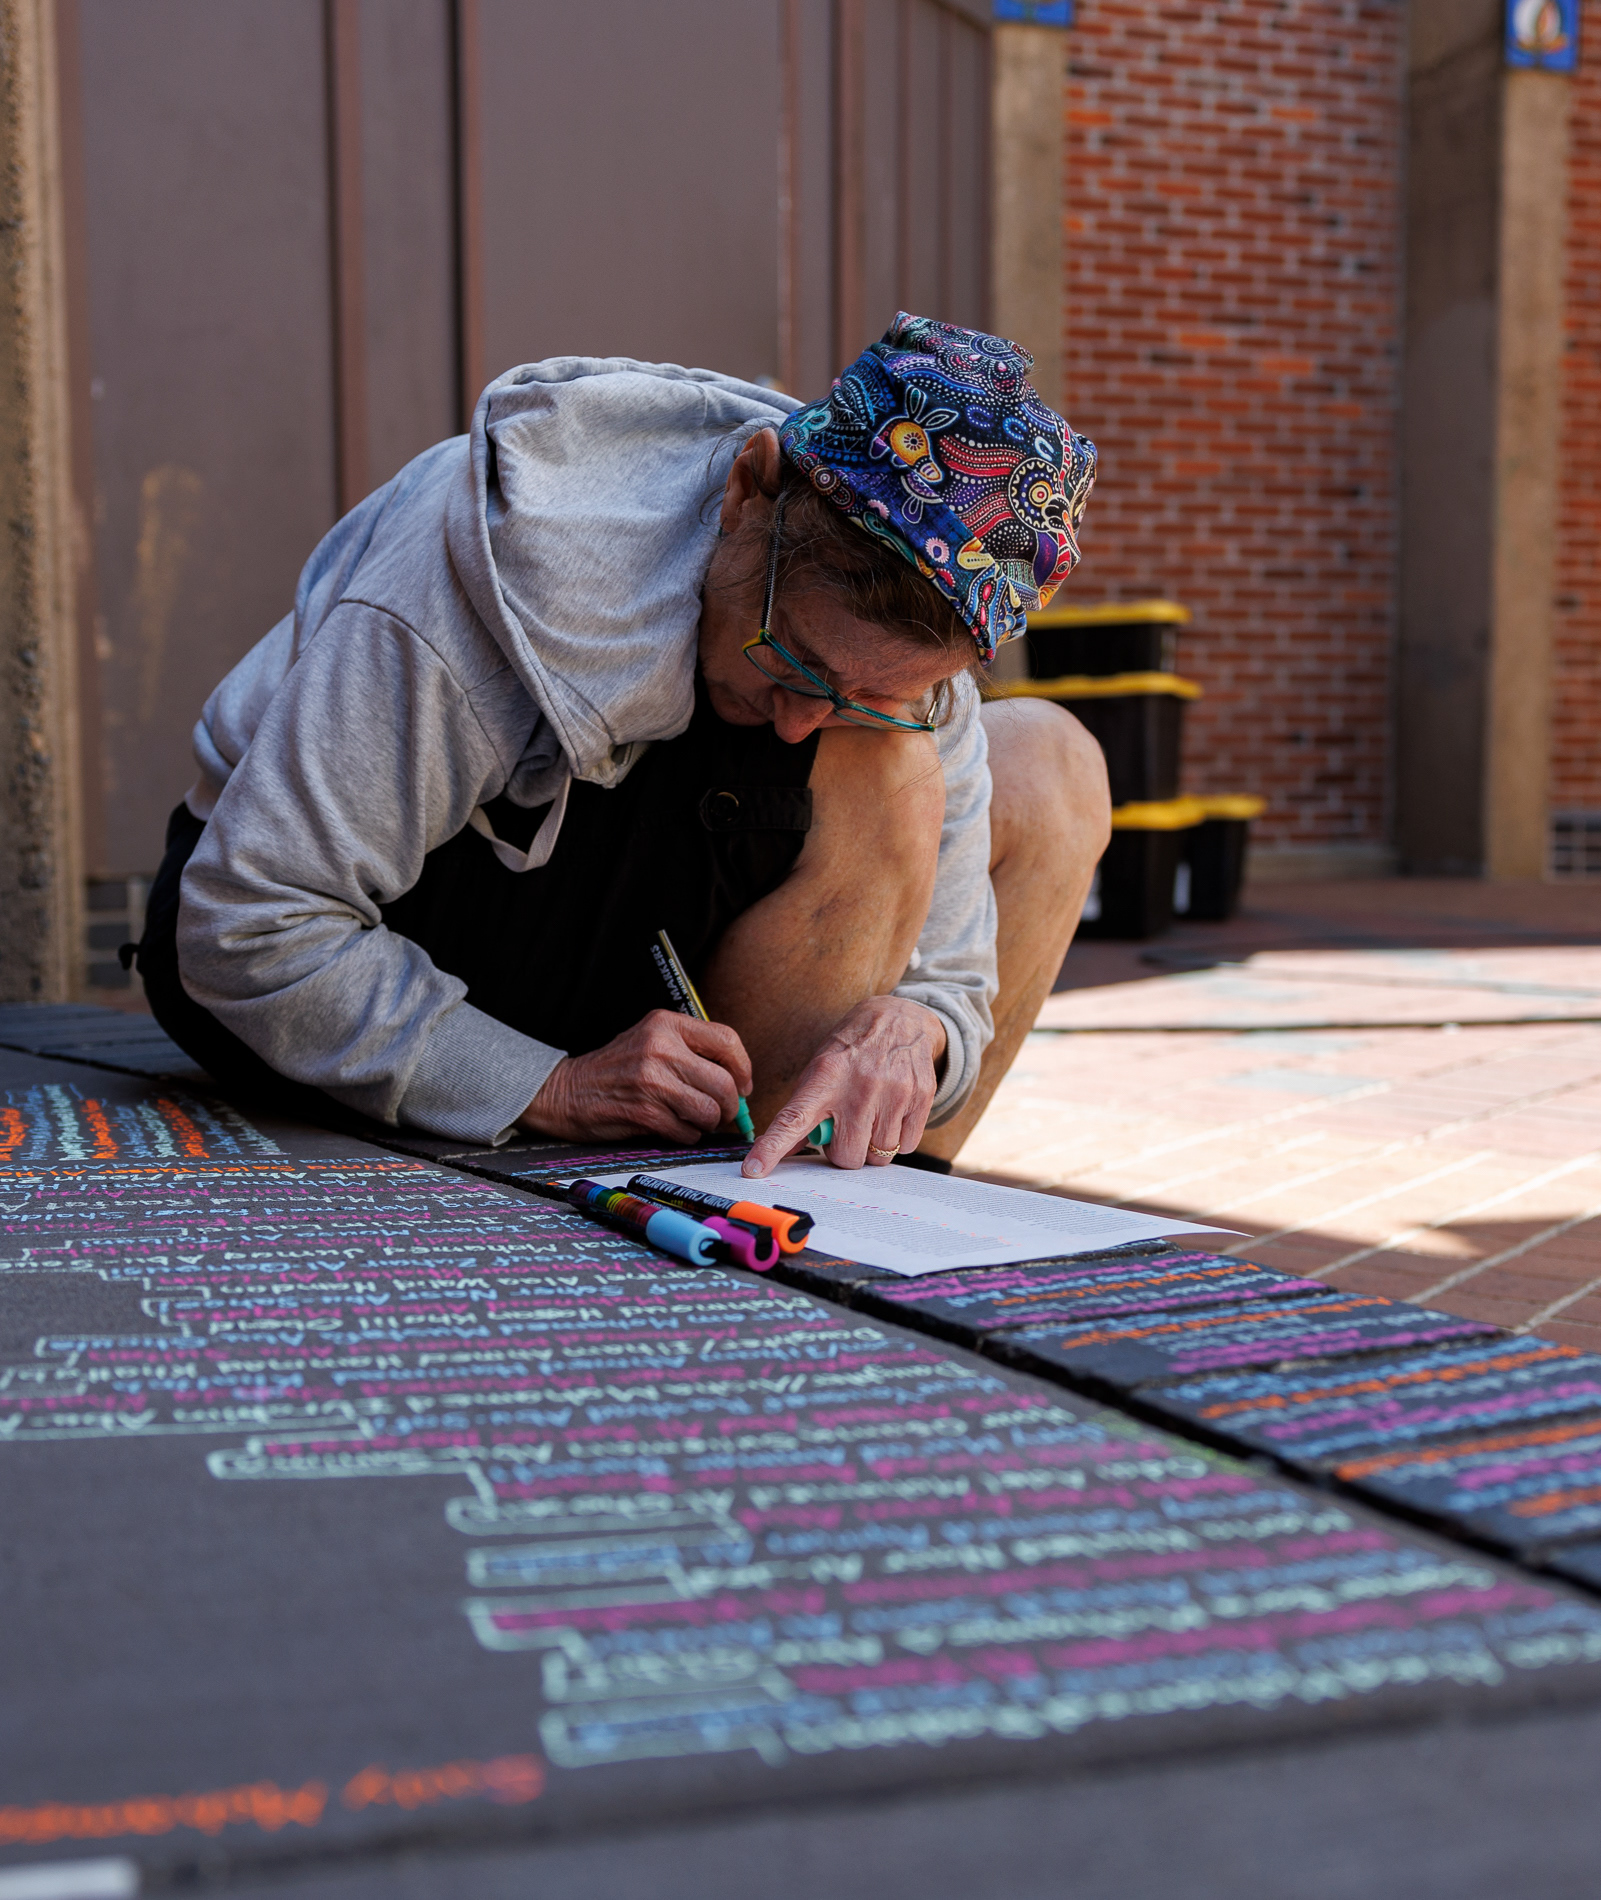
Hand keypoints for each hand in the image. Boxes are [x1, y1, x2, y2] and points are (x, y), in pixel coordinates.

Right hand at [519, 1010, 752, 1144]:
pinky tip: (672, 1127)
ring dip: (709, 1122)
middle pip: (724, 1082)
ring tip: (695, 1119)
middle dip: (730, 1105)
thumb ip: (691, 1049)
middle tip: (723, 1112)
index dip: (743, 1068)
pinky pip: (688, 1132)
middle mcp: (660, 1049)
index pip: (726, 1040)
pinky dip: (687, 1135)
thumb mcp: (651, 1039)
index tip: (744, 1085)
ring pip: (709, 1111)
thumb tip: (738, 1077)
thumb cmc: (616, 1068)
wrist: (566, 1092)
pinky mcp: (644, 1113)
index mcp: (665, 1024)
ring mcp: (652, 1082)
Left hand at [741, 995, 946, 1177]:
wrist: (901, 1019)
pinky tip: (893, 1113)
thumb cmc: (852, 1051)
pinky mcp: (921, 1098)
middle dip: (845, 1151)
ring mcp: (894, 1092)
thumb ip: (802, 1111)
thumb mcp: (821, 1069)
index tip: (753, 1170)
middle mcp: (860, 1086)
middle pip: (847, 1156)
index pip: (793, 1120)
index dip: (772, 1148)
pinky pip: (906, 1146)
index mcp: (826, 1076)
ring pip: (878, 1157)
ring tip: (872, 1117)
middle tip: (847, 1128)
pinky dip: (898, 1139)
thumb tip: (780, 1152)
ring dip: (873, 1146)